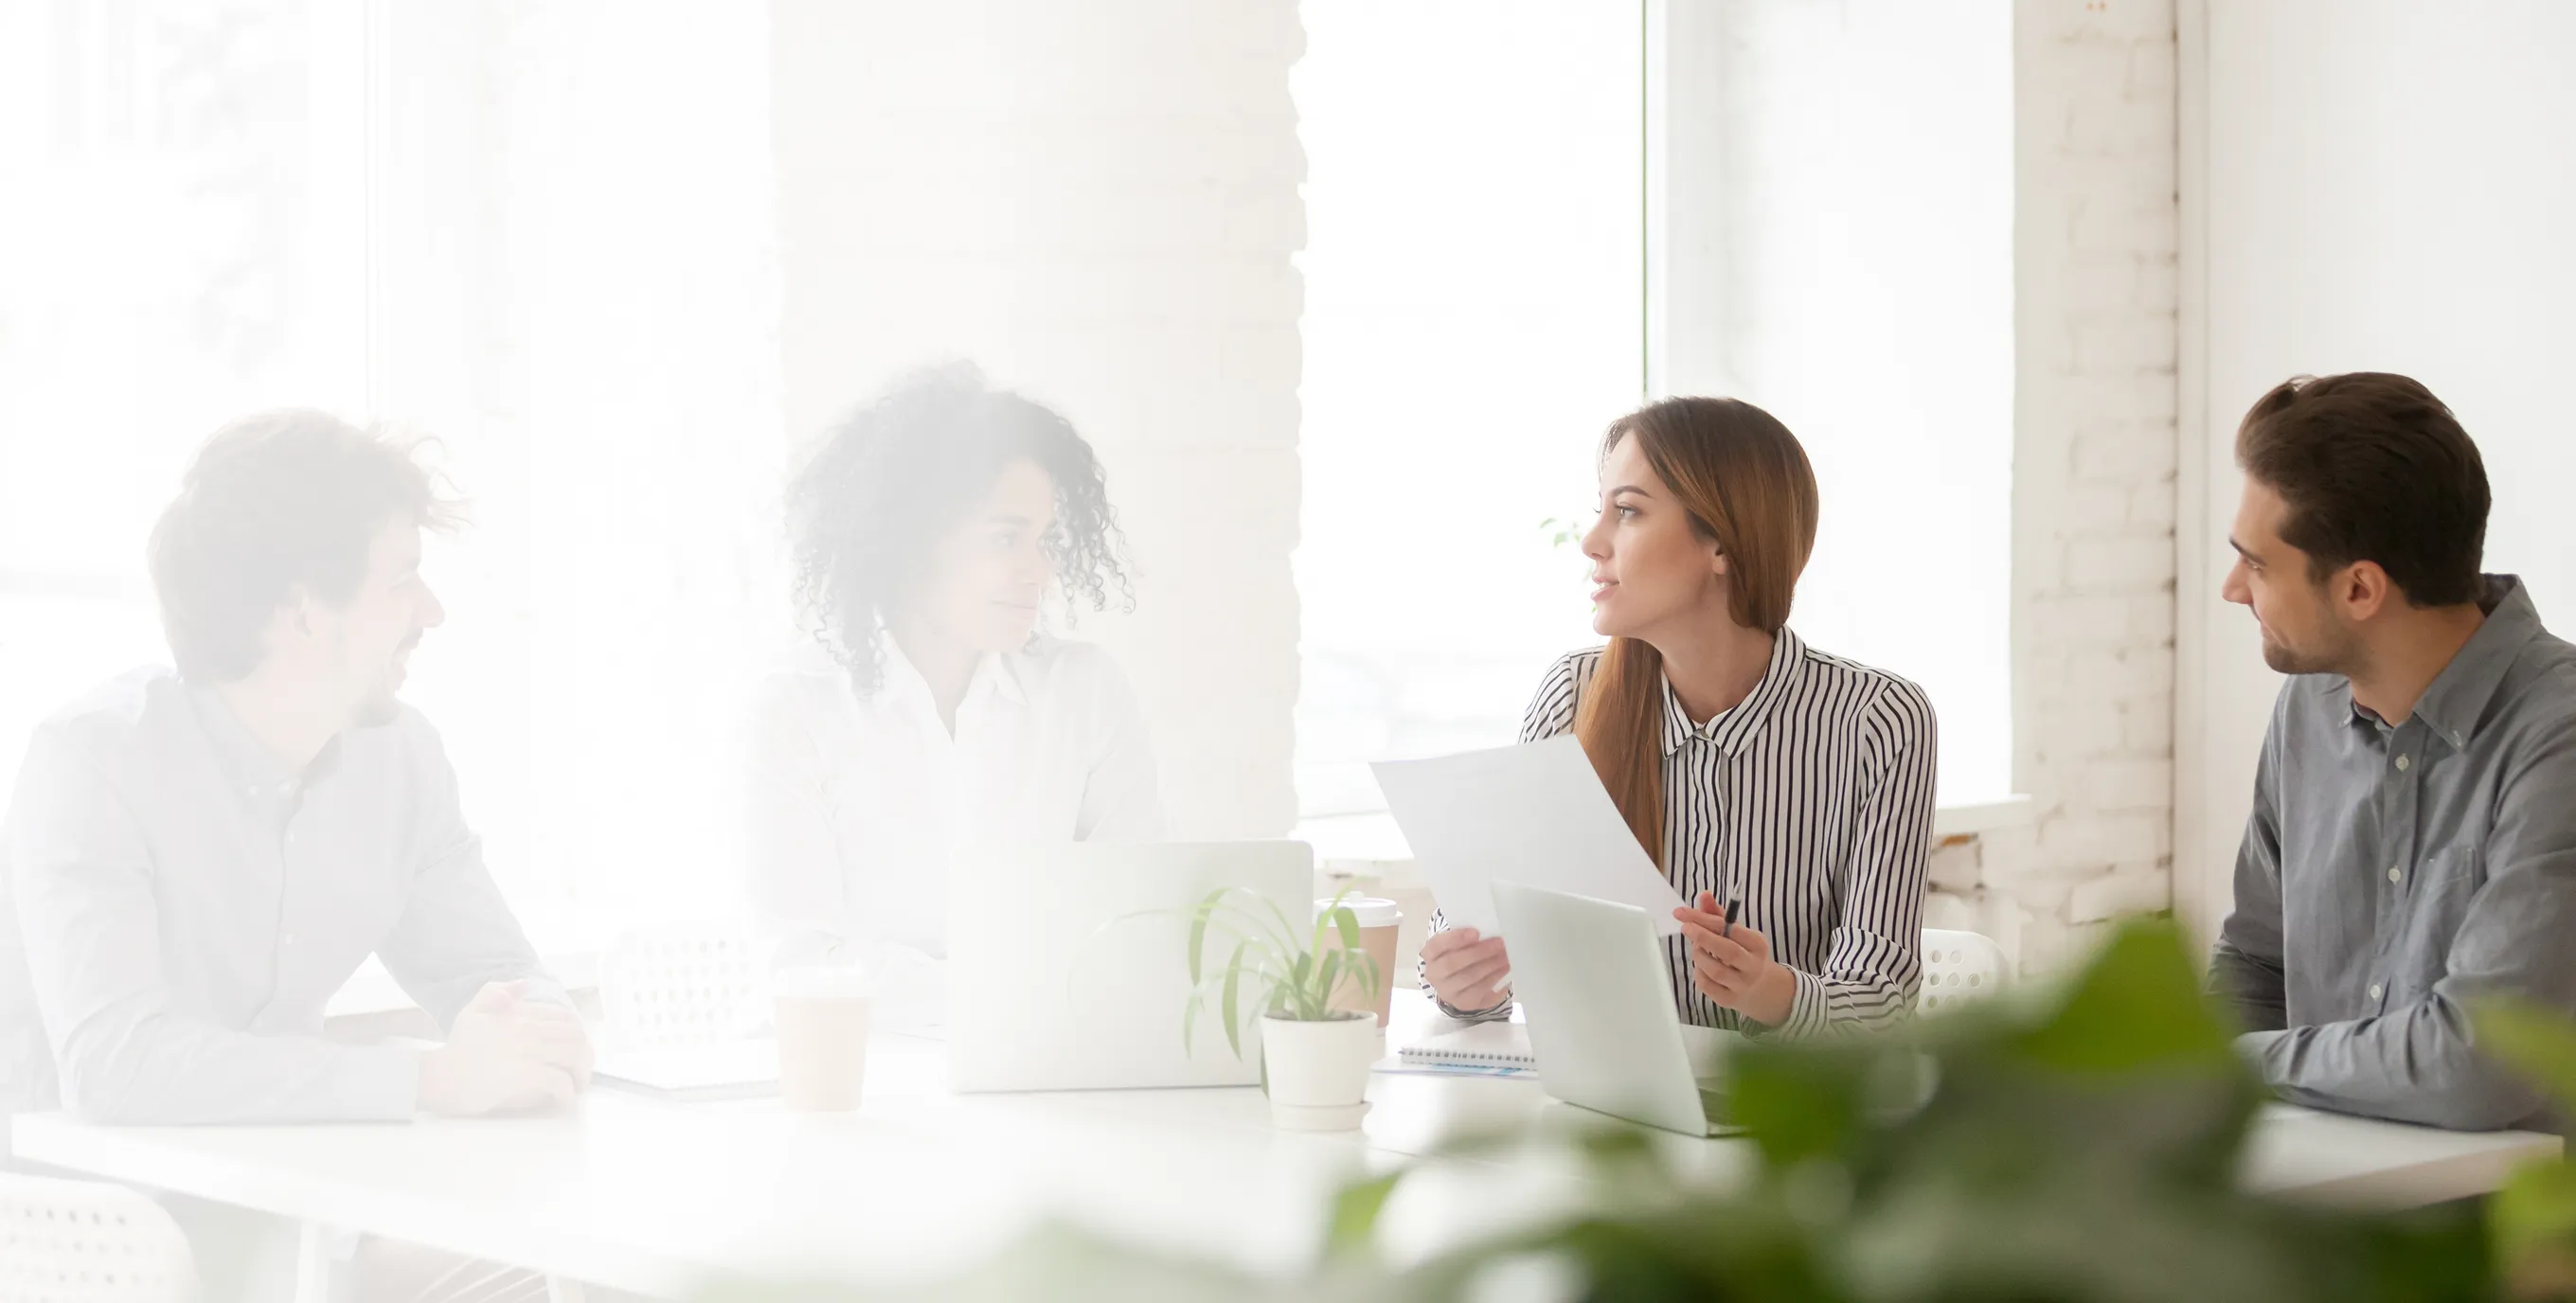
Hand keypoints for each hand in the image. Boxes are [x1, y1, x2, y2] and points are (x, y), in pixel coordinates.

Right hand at [417, 980, 592, 1115]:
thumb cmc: (457, 1047)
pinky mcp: (525, 1075)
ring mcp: (528, 1051)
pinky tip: (563, 1100)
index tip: (577, 1050)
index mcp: (520, 1014)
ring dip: (582, 1073)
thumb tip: (524, 984)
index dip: (578, 1034)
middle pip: (576, 1036)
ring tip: (577, 1086)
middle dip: (586, 1055)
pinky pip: (560, 1082)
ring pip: (575, 1056)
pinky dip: (567, 1093)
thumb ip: (496, 992)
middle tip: (582, 1071)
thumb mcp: (473, 1011)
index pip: (565, 1018)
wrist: (441, 1076)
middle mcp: (528, 1028)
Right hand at [1419, 928, 1511, 1014]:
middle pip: (1453, 963)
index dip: (1455, 938)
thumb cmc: (1459, 955)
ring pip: (1469, 978)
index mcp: (1430, 954)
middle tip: (1498, 943)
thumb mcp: (1457, 944)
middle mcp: (1434, 975)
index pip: (1437, 945)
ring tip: (1505, 956)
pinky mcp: (1463, 1003)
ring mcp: (1447, 992)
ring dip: (1490, 965)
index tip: (1475, 932)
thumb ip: (1467, 938)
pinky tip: (1505, 969)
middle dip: (1478, 952)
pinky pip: (1480, 992)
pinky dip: (1495, 979)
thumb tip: (1489, 932)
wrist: (1456, 983)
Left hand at [1673, 892, 1796, 1026]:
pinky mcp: (1729, 1000)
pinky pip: (1707, 986)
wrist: (1761, 988)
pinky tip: (1701, 966)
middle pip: (1727, 950)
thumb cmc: (1744, 953)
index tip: (1682, 913)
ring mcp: (1742, 985)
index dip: (1704, 919)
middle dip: (1702, 937)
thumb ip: (1718, 914)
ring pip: (1715, 970)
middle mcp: (1753, 965)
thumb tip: (1704, 895)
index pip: (1730, 929)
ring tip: (1697, 948)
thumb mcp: (1737, 932)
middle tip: (1685, 927)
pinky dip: (1698, 973)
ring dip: (1699, 955)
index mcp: (1757, 944)